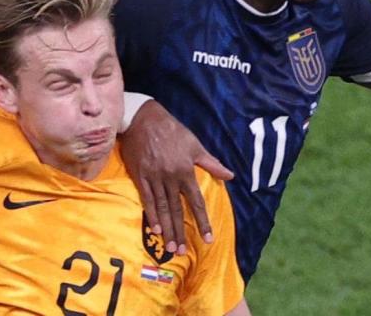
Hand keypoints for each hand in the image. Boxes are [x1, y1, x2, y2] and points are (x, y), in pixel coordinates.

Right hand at [119, 101, 233, 253]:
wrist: (144, 118)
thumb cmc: (172, 130)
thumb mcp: (194, 144)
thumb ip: (211, 163)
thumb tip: (230, 176)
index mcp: (186, 170)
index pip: (196, 201)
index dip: (203, 221)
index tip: (208, 238)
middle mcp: (171, 177)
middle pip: (177, 210)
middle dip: (181, 232)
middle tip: (182, 251)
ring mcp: (154, 178)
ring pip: (163, 208)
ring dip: (167, 229)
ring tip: (170, 247)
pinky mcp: (140, 177)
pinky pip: (147, 200)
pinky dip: (152, 215)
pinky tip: (155, 229)